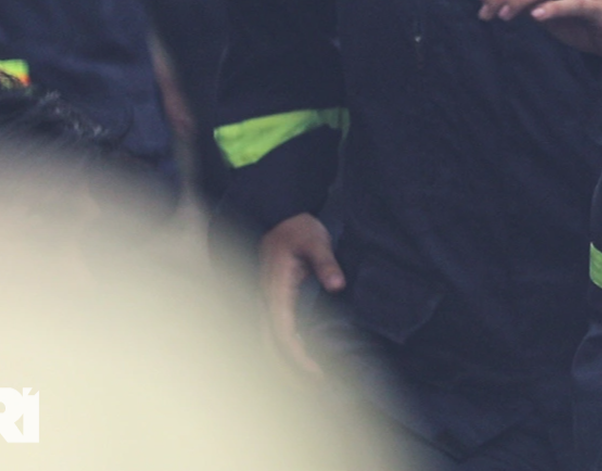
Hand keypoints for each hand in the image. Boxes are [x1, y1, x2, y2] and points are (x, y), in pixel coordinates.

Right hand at [258, 213, 344, 375]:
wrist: (279, 216)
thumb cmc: (298, 228)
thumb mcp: (316, 240)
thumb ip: (326, 262)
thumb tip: (337, 285)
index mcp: (275, 288)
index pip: (281, 331)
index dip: (295, 356)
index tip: (315, 372)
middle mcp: (265, 299)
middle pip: (270, 345)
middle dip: (290, 369)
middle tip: (318, 386)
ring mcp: (265, 301)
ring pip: (267, 342)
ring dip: (285, 363)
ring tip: (310, 382)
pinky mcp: (270, 301)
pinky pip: (273, 332)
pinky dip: (283, 349)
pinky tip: (299, 358)